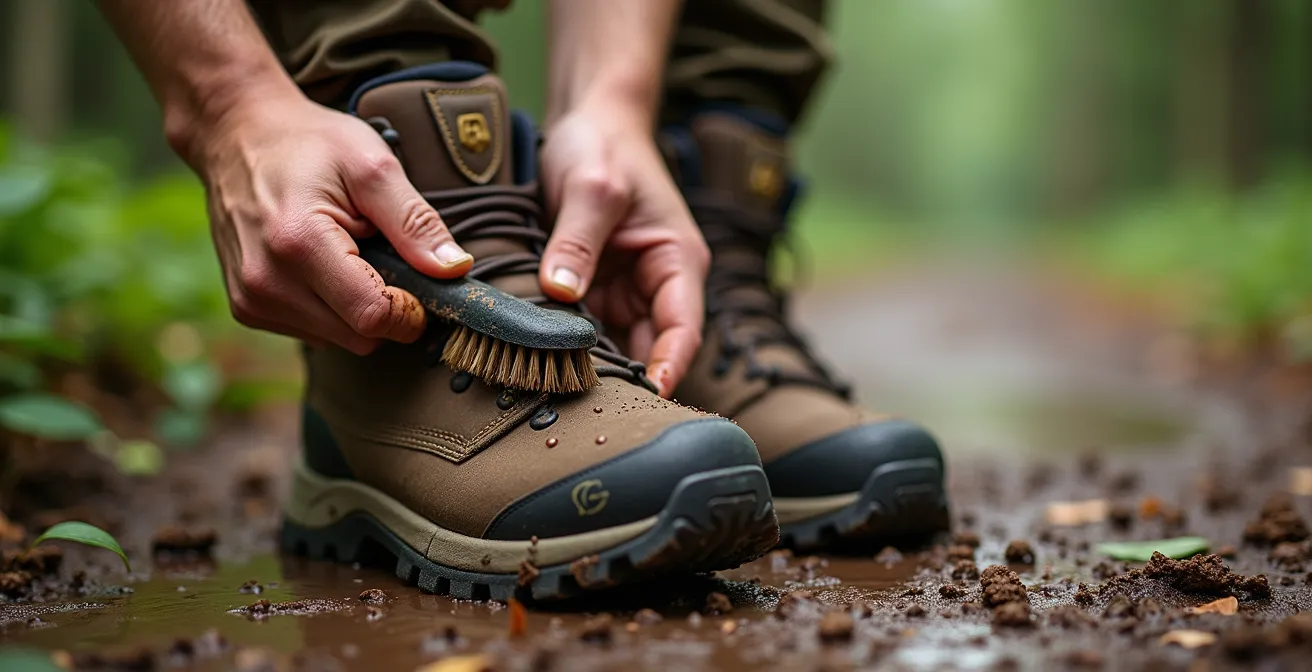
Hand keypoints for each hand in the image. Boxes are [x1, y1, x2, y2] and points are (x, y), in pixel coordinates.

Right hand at [189, 94, 473, 353]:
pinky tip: (324, 265)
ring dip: (358, 307)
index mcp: (299, 244)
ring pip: (340, 340)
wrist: (235, 134)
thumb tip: (455, 270)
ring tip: (348, 252)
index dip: (411, 310)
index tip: (420, 280)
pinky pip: (314, 332)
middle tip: (383, 254)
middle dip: (388, 306)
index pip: (373, 317)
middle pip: (360, 336)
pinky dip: (332, 308)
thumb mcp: (372, 165)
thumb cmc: (308, 143)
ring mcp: (252, 300)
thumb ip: (415, 222)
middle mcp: (267, 283)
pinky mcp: (247, 308)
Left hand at [539, 103, 709, 395]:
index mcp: (678, 262)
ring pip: (613, 347)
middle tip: (582, 405)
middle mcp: (656, 286)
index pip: (683, 329)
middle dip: (622, 379)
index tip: (648, 397)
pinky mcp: (593, 293)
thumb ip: (577, 241)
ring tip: (555, 392)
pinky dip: (566, 347)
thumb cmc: (604, 146)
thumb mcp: (591, 187)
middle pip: (649, 349)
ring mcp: (623, 292)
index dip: (668, 366)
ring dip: (589, 367)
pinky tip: (538, 364)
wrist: (589, 124)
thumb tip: (562, 292)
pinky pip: (583, 332)